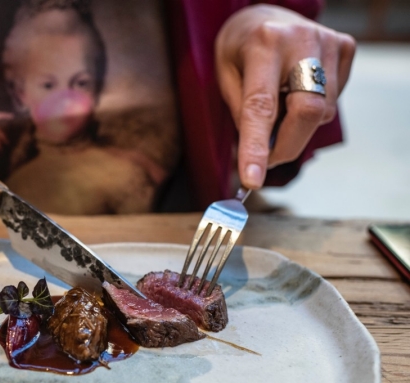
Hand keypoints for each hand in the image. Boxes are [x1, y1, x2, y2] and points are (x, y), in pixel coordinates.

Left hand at [215, 5, 355, 188]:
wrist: (265, 15)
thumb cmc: (239, 49)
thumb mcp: (224, 76)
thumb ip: (241, 114)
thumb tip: (257, 157)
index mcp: (263, 44)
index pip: (261, 106)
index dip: (256, 147)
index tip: (252, 179)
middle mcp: (301, 39)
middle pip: (305, 112)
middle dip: (285, 147)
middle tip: (266, 161)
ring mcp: (329, 42)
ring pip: (321, 113)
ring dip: (296, 128)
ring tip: (277, 109)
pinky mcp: (346, 48)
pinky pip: (332, 102)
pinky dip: (312, 111)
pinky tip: (296, 92)